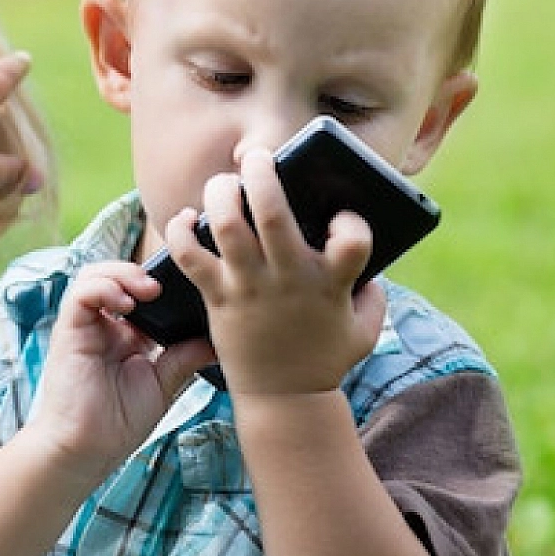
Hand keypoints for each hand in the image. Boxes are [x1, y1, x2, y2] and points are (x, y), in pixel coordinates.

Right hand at [27, 262, 213, 474]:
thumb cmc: (117, 424)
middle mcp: (103, 326)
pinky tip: (127, 304)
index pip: (137, 291)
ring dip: (123, 274)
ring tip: (149, 291)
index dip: (160, 283)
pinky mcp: (69, 331)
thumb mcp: (162, 385)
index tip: (186, 290)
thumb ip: (183, 357)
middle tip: (167, 287)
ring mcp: (84, 327)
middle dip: (141, 272)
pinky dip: (104, 288)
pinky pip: (81, 293)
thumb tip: (215, 340)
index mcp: (124, 336)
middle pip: (114, 275)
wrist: (87, 451)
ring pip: (95, 275)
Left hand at [165, 148, 385, 397]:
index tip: (344, 219)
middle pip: (272, 215)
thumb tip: (368, 262)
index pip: (354, 239)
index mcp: (330, 284)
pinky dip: (182, 232)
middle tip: (258, 157)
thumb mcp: (365, 327)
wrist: (283, 398)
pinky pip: (189, 257)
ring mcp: (249, 287)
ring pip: (226, 227)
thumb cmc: (326, 357)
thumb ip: (372, 292)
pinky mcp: (217, 298)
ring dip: (221, 194)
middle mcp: (287, 279)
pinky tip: (187, 219)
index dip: (352, 222)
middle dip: (262, 175)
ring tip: (225, 183)